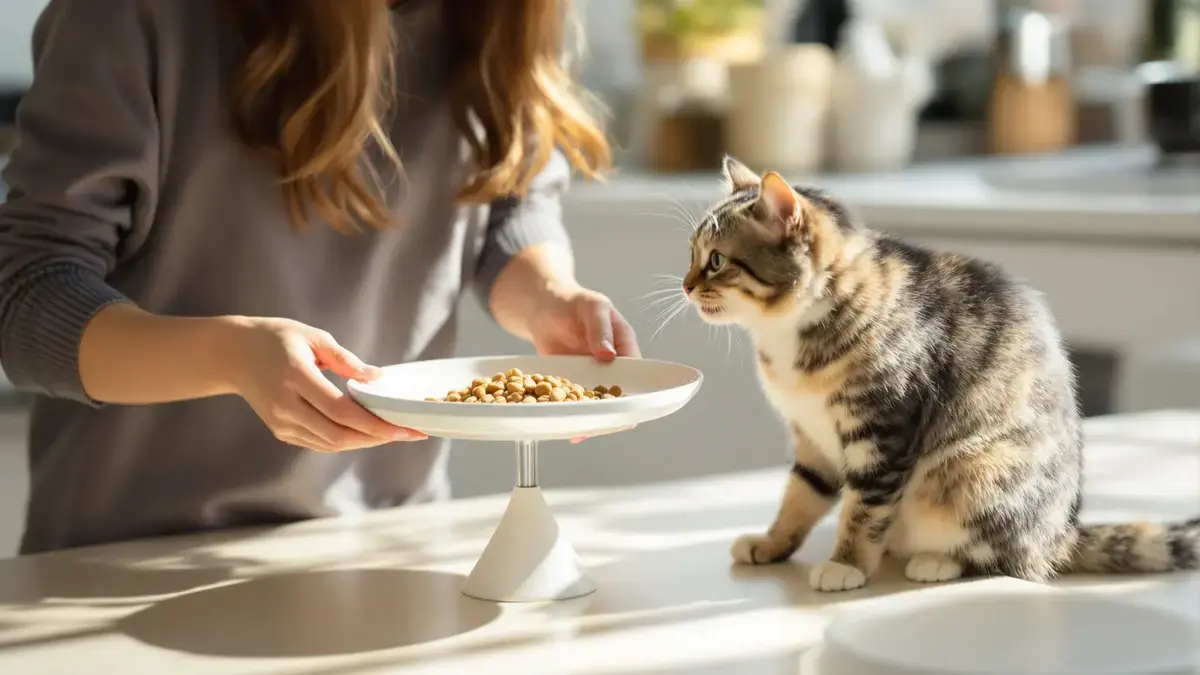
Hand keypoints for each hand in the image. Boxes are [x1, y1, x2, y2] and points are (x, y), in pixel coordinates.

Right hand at [222, 317, 425, 450]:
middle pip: (339, 435)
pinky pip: (320, 442)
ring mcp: (281, 423)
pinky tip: (368, 431)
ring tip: (395, 432)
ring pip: (331, 443)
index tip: (405, 426)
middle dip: (378, 438)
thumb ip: (346, 359)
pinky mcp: (281, 431)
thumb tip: (377, 377)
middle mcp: (286, 405)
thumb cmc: (276, 339)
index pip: (341, 411)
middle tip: (410, 433)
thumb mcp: (313, 336)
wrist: (232, 354)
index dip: (376, 424)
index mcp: (295, 377)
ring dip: (365, 441)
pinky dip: (347, 440)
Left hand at [527, 284, 640, 442]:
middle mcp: (611, 366)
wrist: (545, 307)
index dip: (635, 389)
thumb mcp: (592, 307)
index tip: (630, 406)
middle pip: (618, 393)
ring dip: (592, 417)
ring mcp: (591, 376)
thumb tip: (609, 355)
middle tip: (608, 425)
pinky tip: (567, 429)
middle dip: (614, 410)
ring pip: (596, 402)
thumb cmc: (575, 303)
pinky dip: (572, 414)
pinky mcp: (571, 383)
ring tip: (584, 432)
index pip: (635, 371)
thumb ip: (600, 329)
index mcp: (624, 346)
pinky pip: (575, 401)